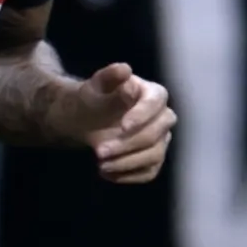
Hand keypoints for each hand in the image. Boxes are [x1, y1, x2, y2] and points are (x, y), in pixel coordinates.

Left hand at [65, 62, 175, 183]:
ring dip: (126, 163)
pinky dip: (127, 175)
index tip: (122, 126)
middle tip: (98, 151)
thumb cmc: (91, 100)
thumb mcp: (94, 87)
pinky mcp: (153, 159)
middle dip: (127, 145)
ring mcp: (160, 139)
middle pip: (156, 134)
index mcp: (152, 93)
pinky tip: (106, 172)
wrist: (85, 121)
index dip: (142, 116)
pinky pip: (149, 172)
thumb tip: (124, 70)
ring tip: (100, 165)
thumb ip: (109, 78)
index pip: (156, 103)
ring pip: (154, 156)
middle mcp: (162, 116)